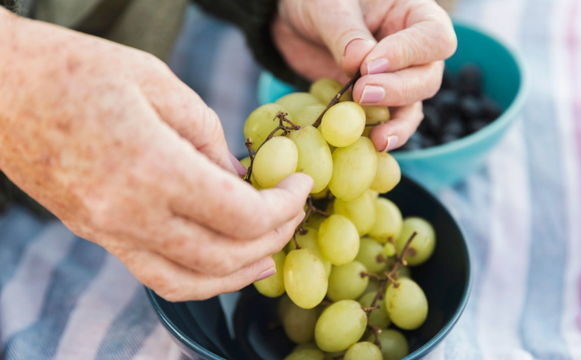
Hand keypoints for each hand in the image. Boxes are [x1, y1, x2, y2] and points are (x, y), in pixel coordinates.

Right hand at [0, 11, 311, 301]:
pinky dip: (198, 280)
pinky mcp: (97, 234)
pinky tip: (221, 265)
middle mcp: (130, 215)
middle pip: (225, 254)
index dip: (284, 205)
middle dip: (273, 237)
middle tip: (293, 214)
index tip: (301, 183)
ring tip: (270, 257)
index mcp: (152, 170)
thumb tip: (238, 175)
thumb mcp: (156, 81)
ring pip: (190, 281)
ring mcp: (109, 232)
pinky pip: (156, 276)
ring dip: (239, 274)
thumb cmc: (75, 70)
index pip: (242, 215)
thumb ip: (207, 134)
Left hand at [273, 0, 455, 150]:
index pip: (433, 38)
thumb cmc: (317, 1)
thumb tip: (358, 61)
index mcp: (413, 14)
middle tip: (362, 92)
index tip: (370, 64)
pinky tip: (370, 144)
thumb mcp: (328, 7)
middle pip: (428, 77)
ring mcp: (399, 78)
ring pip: (413, 106)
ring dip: (396, 122)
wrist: (296, 24)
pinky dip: (381, 134)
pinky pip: (389, 121)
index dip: (408, 54)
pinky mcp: (378, 102)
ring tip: (377, 137)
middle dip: (398, 89)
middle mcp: (414, 50)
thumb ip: (344, 32)